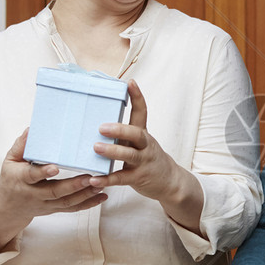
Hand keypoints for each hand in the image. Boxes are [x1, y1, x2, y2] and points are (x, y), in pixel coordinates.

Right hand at [0, 129, 107, 250]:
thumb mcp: (10, 160)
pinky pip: (72, 209)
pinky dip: (88, 204)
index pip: (32, 176)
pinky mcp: (54, 209)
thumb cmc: (11, 177)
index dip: (43, 172)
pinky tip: (102, 196)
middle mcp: (34, 194)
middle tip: (91, 178)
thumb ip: (21, 146)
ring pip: (66, 202)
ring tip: (101, 185)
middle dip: (74, 186)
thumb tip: (31, 129)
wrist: (8, 207)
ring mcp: (45, 204)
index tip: (56, 167)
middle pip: (55, 192)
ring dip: (85, 195)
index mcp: (21, 179)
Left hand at [90, 81, 175, 200]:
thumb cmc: (148, 159)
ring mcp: (143, 162)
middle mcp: (145, 146)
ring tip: (96, 147)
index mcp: (143, 134)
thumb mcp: (141, 143)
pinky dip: (107, 179)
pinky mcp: (139, 178)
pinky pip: (122, 178)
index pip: (142, 112)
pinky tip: (94, 179)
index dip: (137, 97)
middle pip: (136, 134)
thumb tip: (98, 120)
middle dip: (120, 129)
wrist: (170, 182)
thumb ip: (124, 134)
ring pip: (130, 155)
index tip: (130, 83)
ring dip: (113, 151)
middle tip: (102, 127)